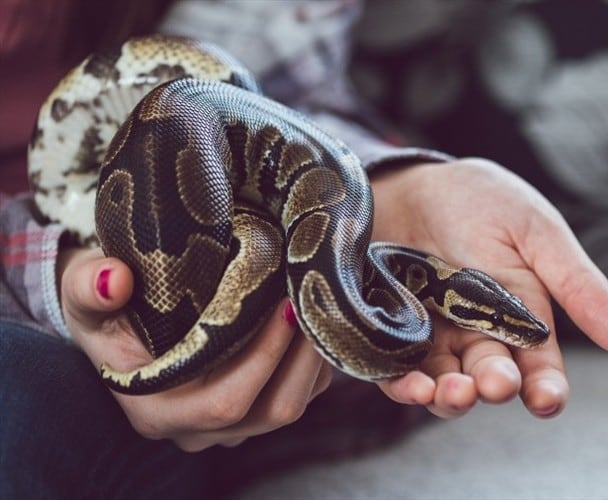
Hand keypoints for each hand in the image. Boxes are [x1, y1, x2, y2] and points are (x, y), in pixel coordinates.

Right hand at [57, 247, 330, 451]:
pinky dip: (315, 359)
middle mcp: (197, 429)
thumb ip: (90, 286)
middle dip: (303, 357)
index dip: (263, 357)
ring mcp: (231, 425)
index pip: (225, 403)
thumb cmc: (104, 305)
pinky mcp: (256, 409)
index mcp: (156, 411)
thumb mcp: (83, 289)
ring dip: (315, 357)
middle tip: (315, 300)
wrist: (117, 317)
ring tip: (319, 304)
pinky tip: (314, 317)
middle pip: (273, 411)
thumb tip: (114, 280)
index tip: (283, 304)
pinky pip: (304, 393)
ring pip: (295, 403)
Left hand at [369, 158, 607, 418]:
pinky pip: (393, 372)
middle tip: (494, 382)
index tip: (545, 399)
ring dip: (451, 397)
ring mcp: (433, 338)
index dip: (546, 389)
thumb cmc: (481, 202)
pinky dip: (403, 385)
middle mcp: (479, 337)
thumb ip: (575, 283)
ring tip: (453, 390)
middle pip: (492, 379)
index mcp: (522, 318)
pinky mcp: (389, 334)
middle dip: (495, 385)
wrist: (412, 181)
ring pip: (446, 385)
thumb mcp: (535, 232)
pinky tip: (412, 386)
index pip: (540, 368)